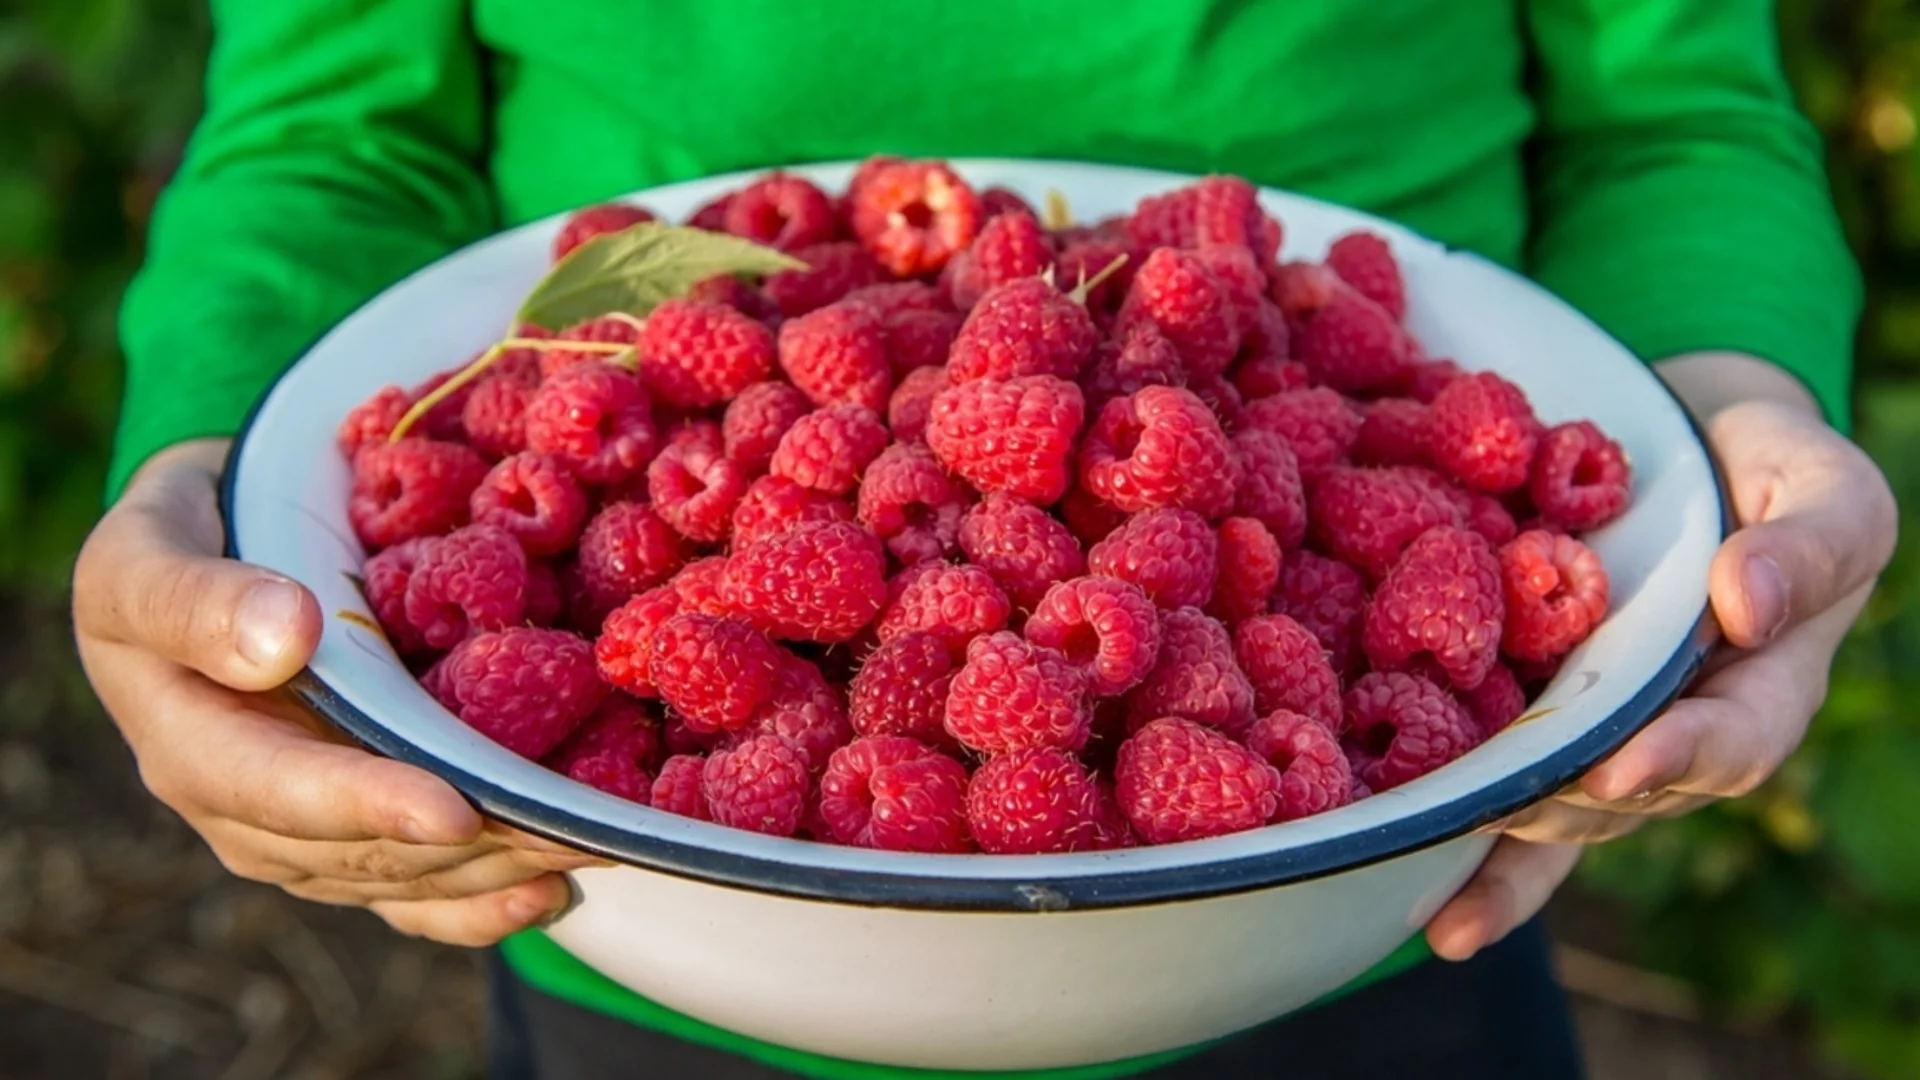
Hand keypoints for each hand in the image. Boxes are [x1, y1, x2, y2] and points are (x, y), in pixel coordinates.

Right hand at [74, 439, 600, 945]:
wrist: (203, 553)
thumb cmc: (179, 538)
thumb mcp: (151, 548)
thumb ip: (198, 598)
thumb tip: (284, 638)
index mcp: (189, 743)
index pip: (282, 790)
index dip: (370, 805)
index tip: (453, 811)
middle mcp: (243, 809)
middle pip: (360, 850)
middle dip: (466, 845)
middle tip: (566, 830)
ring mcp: (299, 830)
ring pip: (400, 876)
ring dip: (493, 868)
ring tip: (584, 845)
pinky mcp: (346, 833)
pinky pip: (411, 891)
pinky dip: (481, 901)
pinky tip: (550, 890)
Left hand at [1425, 354, 1897, 960]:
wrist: (1680, 451)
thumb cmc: (1766, 470)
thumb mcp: (1820, 485)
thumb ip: (1811, 539)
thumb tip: (1749, 602)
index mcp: (1763, 686)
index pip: (1733, 738)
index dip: (1678, 756)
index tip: (1622, 766)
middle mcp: (1677, 732)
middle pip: (1623, 795)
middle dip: (1558, 806)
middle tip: (1495, 810)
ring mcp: (1601, 739)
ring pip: (1558, 812)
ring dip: (1499, 846)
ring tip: (1432, 869)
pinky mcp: (1534, 729)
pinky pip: (1510, 799)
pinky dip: (1475, 865)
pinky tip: (1438, 925)